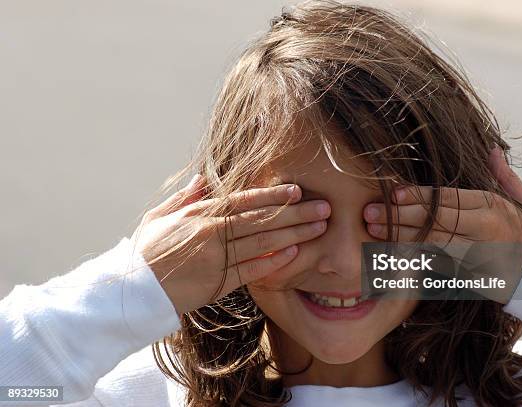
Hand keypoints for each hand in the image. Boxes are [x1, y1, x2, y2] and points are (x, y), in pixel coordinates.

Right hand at [130, 175, 330, 314]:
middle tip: (324, 208)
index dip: (273, 194)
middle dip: (296, 213)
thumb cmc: (146, 252)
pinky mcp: (218, 283)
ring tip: (319, 228)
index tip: (297, 190)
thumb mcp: (159, 217)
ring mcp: (216, 258)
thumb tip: (202, 179)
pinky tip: (295, 253)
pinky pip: (252, 270)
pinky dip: (274, 261)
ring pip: (263, 243)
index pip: (244, 200)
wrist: (133, 291)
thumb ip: (184, 197)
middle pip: (262, 220)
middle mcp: (210, 232)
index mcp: (199, 213)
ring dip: (294, 234)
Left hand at [362, 146, 521, 302]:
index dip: (420, 197)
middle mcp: (483, 233)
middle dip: (400, 217)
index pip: (450, 201)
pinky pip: (435, 266)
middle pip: (435, 223)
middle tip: (369, 213)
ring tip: (372, 231)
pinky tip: (388, 253)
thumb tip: (491, 149)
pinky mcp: (468, 276)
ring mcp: (474, 257)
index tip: (394, 194)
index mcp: (493, 210)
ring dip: (399, 238)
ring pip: (431, 246)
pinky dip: (411, 258)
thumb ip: (505, 177)